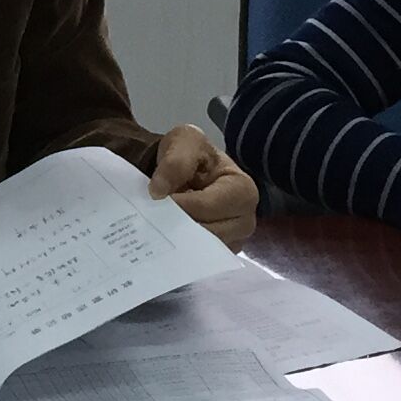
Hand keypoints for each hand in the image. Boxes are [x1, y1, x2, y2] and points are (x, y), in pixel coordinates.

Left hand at [145, 125, 258, 250]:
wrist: (183, 170)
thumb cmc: (192, 155)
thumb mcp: (185, 142)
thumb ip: (175, 162)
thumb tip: (158, 192)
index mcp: (242, 189)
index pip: (209, 206)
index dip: (182, 205)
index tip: (157, 201)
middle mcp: (245, 219)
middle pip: (210, 233)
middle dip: (180, 226)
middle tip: (155, 218)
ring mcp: (233, 239)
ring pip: (204, 250)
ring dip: (179, 241)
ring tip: (159, 229)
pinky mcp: (218, 253)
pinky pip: (200, 259)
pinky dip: (181, 251)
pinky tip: (165, 240)